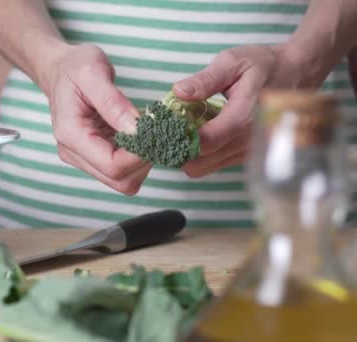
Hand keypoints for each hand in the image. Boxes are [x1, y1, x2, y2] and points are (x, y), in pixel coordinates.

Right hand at [40, 44, 148, 194]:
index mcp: (71, 134)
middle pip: (118, 180)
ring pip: (123, 181)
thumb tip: (138, 129)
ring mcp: (83, 158)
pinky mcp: (93, 157)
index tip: (155, 130)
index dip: (139, 155)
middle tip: (156, 131)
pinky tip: (140, 134)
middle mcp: (74, 153)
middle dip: (144, 161)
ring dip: (142, 161)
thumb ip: (114, 103)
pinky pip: (122, 170)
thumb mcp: (93, 72)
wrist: (59, 69)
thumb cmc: (74, 66)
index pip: (112, 165)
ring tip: (148, 131)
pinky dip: (137, 157)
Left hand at [173, 44, 319, 177]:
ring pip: (204, 167)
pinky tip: (199, 133)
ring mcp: (247, 152)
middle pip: (200, 160)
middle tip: (171, 127)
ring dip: (189, 152)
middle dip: (180, 147)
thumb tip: (179, 92)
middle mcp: (247, 140)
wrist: (296, 75)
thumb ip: (205, 79)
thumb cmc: (263, 66)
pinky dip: (201, 154)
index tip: (166, 125)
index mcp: (244, 115)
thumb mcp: (233, 62)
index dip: (181, 137)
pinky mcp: (244, 156)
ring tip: (185, 128)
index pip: (207, 141)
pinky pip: (214, 164)